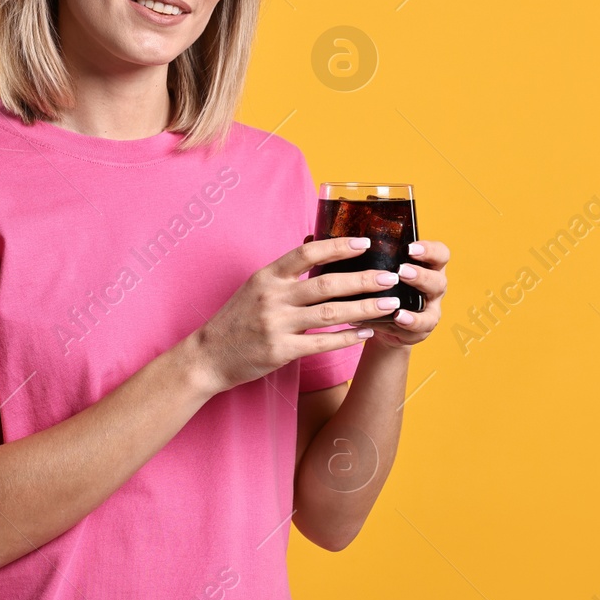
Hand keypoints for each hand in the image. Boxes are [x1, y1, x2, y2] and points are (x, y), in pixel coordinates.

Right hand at [188, 236, 402, 393]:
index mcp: (267, 276)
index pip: (307, 253)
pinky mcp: (280, 351)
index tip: (365, 243)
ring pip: (330, 313)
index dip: (338, 246)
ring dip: (364, 308)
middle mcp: (272, 297)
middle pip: (326, 284)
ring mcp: (276, 325)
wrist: (208, 356)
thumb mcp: (256, 288)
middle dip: (363, 280)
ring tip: (390, 305)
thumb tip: (320, 251)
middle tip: (391, 277)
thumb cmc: (237, 320)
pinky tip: (366, 334)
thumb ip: (286, 274)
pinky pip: (322, 343)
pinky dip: (347, 338)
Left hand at [348, 239, 449, 349]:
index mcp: (426, 267)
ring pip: (432, 303)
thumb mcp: (381, 272)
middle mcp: (433, 286)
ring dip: (415, 298)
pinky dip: (410, 321)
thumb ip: (375, 259)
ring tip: (397, 296)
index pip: (439, 253)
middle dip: (420, 274)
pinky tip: (398, 317)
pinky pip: (421, 325)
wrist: (382, 323)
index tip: (409, 247)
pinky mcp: (422, 328)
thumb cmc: (381, 289)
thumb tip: (348, 243)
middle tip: (401, 270)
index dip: (429, 249)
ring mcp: (430, 308)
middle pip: (439, 278)